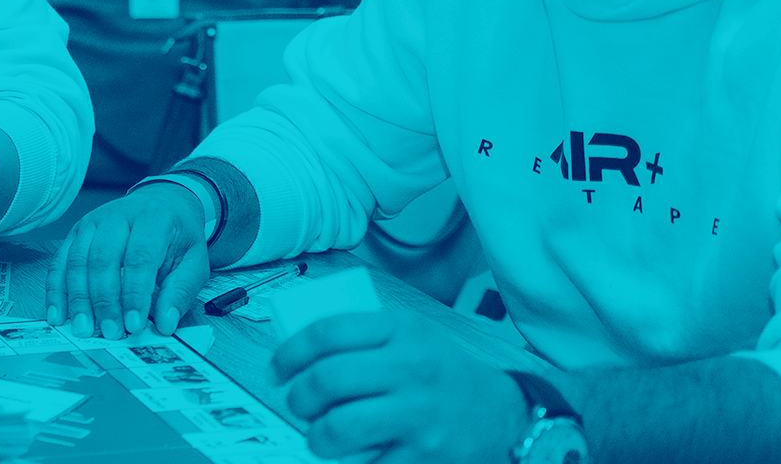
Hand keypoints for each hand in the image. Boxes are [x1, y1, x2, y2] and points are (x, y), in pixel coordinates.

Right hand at [45, 184, 207, 339]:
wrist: (162, 202)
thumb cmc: (176, 235)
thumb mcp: (194, 261)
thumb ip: (181, 292)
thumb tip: (165, 323)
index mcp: (153, 219)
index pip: (139, 258)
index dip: (134, 294)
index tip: (134, 324)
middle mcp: (118, 216)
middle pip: (103, 259)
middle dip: (104, 301)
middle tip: (109, 331)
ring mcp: (93, 222)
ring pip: (77, 261)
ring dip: (77, 298)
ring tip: (83, 328)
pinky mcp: (76, 232)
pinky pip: (60, 261)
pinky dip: (56, 289)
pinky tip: (58, 313)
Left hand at [273, 309, 527, 462]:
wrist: (501, 414)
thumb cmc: (441, 373)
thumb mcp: (411, 335)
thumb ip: (364, 335)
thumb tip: (297, 350)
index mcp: (401, 330)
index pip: (327, 332)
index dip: (289, 353)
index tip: (278, 370)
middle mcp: (411, 368)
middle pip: (327, 380)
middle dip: (298, 398)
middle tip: (298, 405)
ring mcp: (418, 414)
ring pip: (338, 427)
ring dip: (315, 436)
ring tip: (319, 435)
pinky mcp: (424, 455)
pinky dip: (347, 463)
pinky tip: (348, 456)